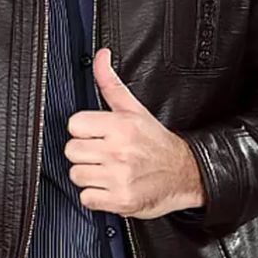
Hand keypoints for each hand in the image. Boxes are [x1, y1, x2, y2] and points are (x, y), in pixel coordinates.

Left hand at [64, 48, 204, 219]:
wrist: (185, 174)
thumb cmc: (156, 142)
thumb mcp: (134, 109)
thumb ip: (110, 83)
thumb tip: (100, 56)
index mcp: (121, 126)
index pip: (75, 125)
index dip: (83, 131)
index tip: (95, 135)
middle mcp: (120, 151)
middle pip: (71, 151)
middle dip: (84, 154)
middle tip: (101, 154)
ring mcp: (120, 177)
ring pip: (76, 175)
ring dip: (88, 176)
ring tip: (106, 171)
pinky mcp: (121, 200)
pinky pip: (87, 199)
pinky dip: (95, 196)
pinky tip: (109, 187)